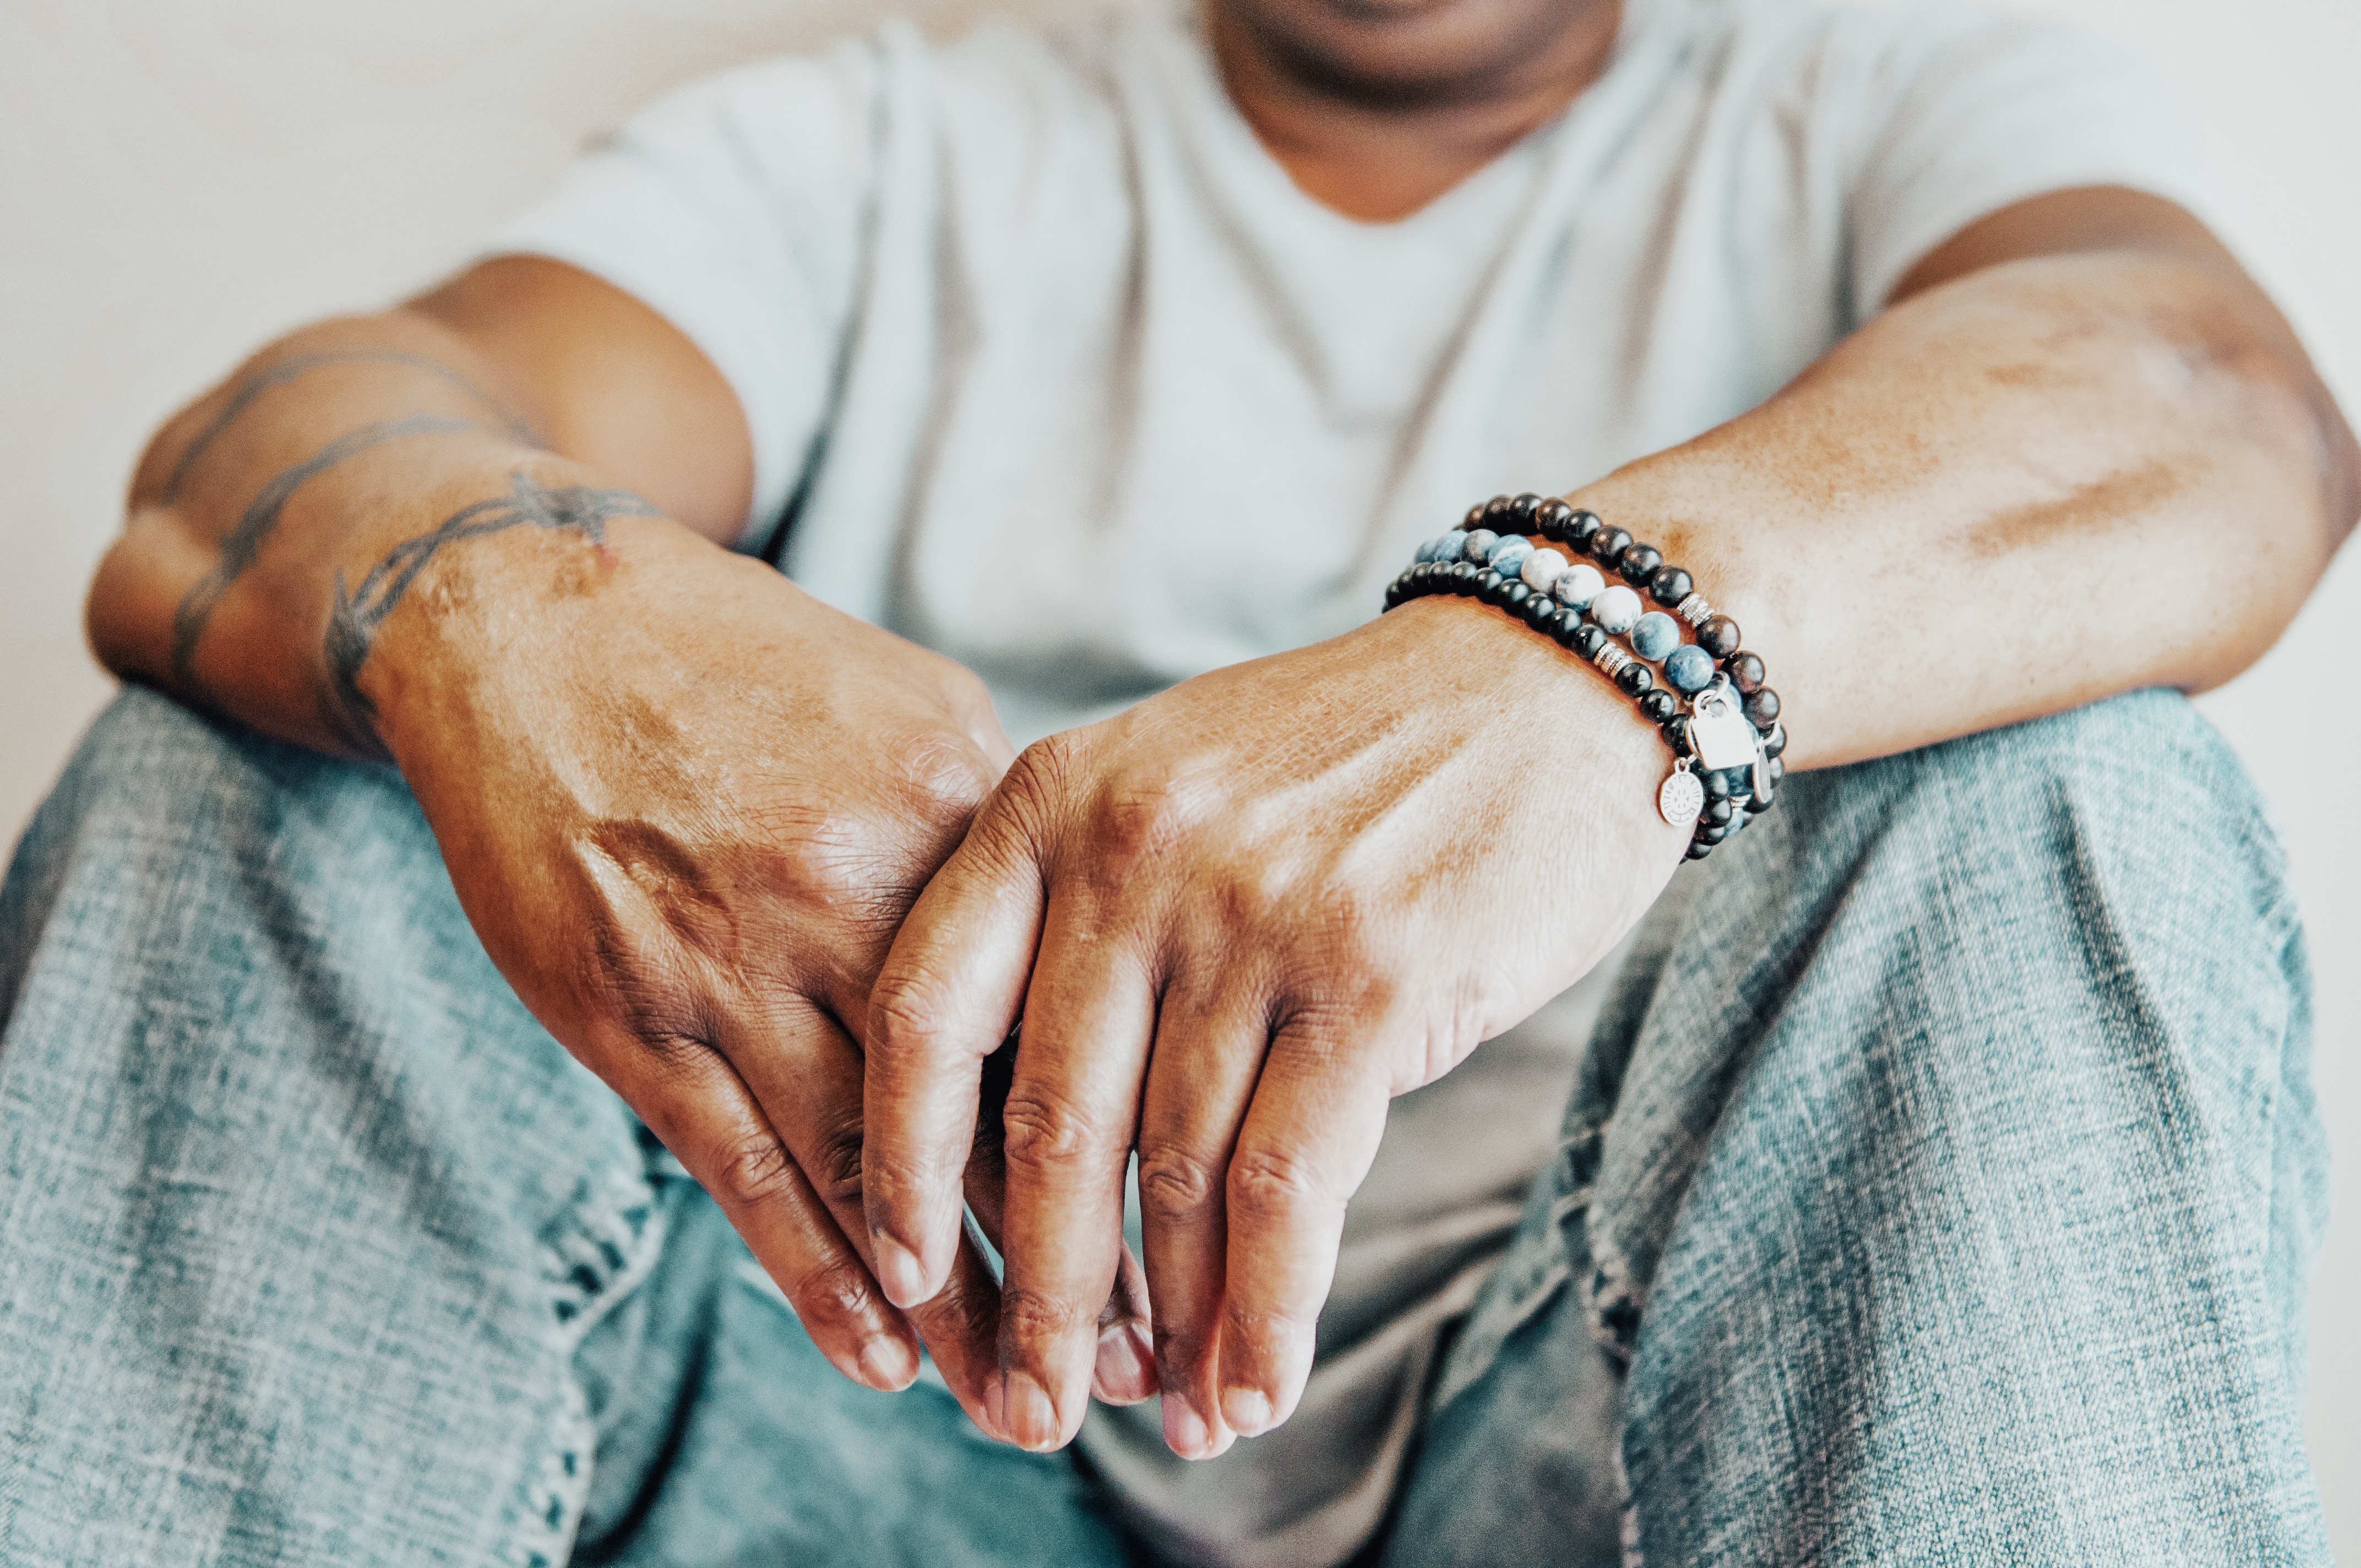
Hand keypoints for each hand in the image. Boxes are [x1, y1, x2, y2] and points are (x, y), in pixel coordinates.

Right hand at [375, 517, 1155, 1429]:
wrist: (537, 618)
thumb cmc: (746, 668)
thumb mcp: (910, 712)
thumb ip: (1002, 839)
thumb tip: (1087, 947)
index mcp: (956, 812)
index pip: (1073, 1009)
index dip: (1144, 1136)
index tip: (1211, 1234)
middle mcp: (857, 890)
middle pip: (992, 1107)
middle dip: (1073, 1254)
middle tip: (1147, 1363)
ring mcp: (736, 960)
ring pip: (875, 1168)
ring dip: (958, 1303)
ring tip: (1027, 1403)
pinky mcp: (632, 1013)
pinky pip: (744, 1171)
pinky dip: (818, 1274)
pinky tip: (886, 1353)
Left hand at [861, 594, 1688, 1455]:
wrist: (1549, 680)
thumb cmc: (1353, 760)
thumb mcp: (1174, 788)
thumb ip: (1085, 923)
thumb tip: (1030, 1151)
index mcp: (1056, 800)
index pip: (928, 1011)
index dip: (899, 1164)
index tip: (899, 1276)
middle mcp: (1137, 852)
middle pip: (1049, 1124)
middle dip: (1035, 1297)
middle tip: (1031, 1411)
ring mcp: (1256, 913)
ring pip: (1176, 1176)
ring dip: (1171, 1326)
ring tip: (1175, 1417)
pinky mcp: (1378, 979)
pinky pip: (1290, 1190)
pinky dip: (1267, 1312)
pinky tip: (1257, 1386)